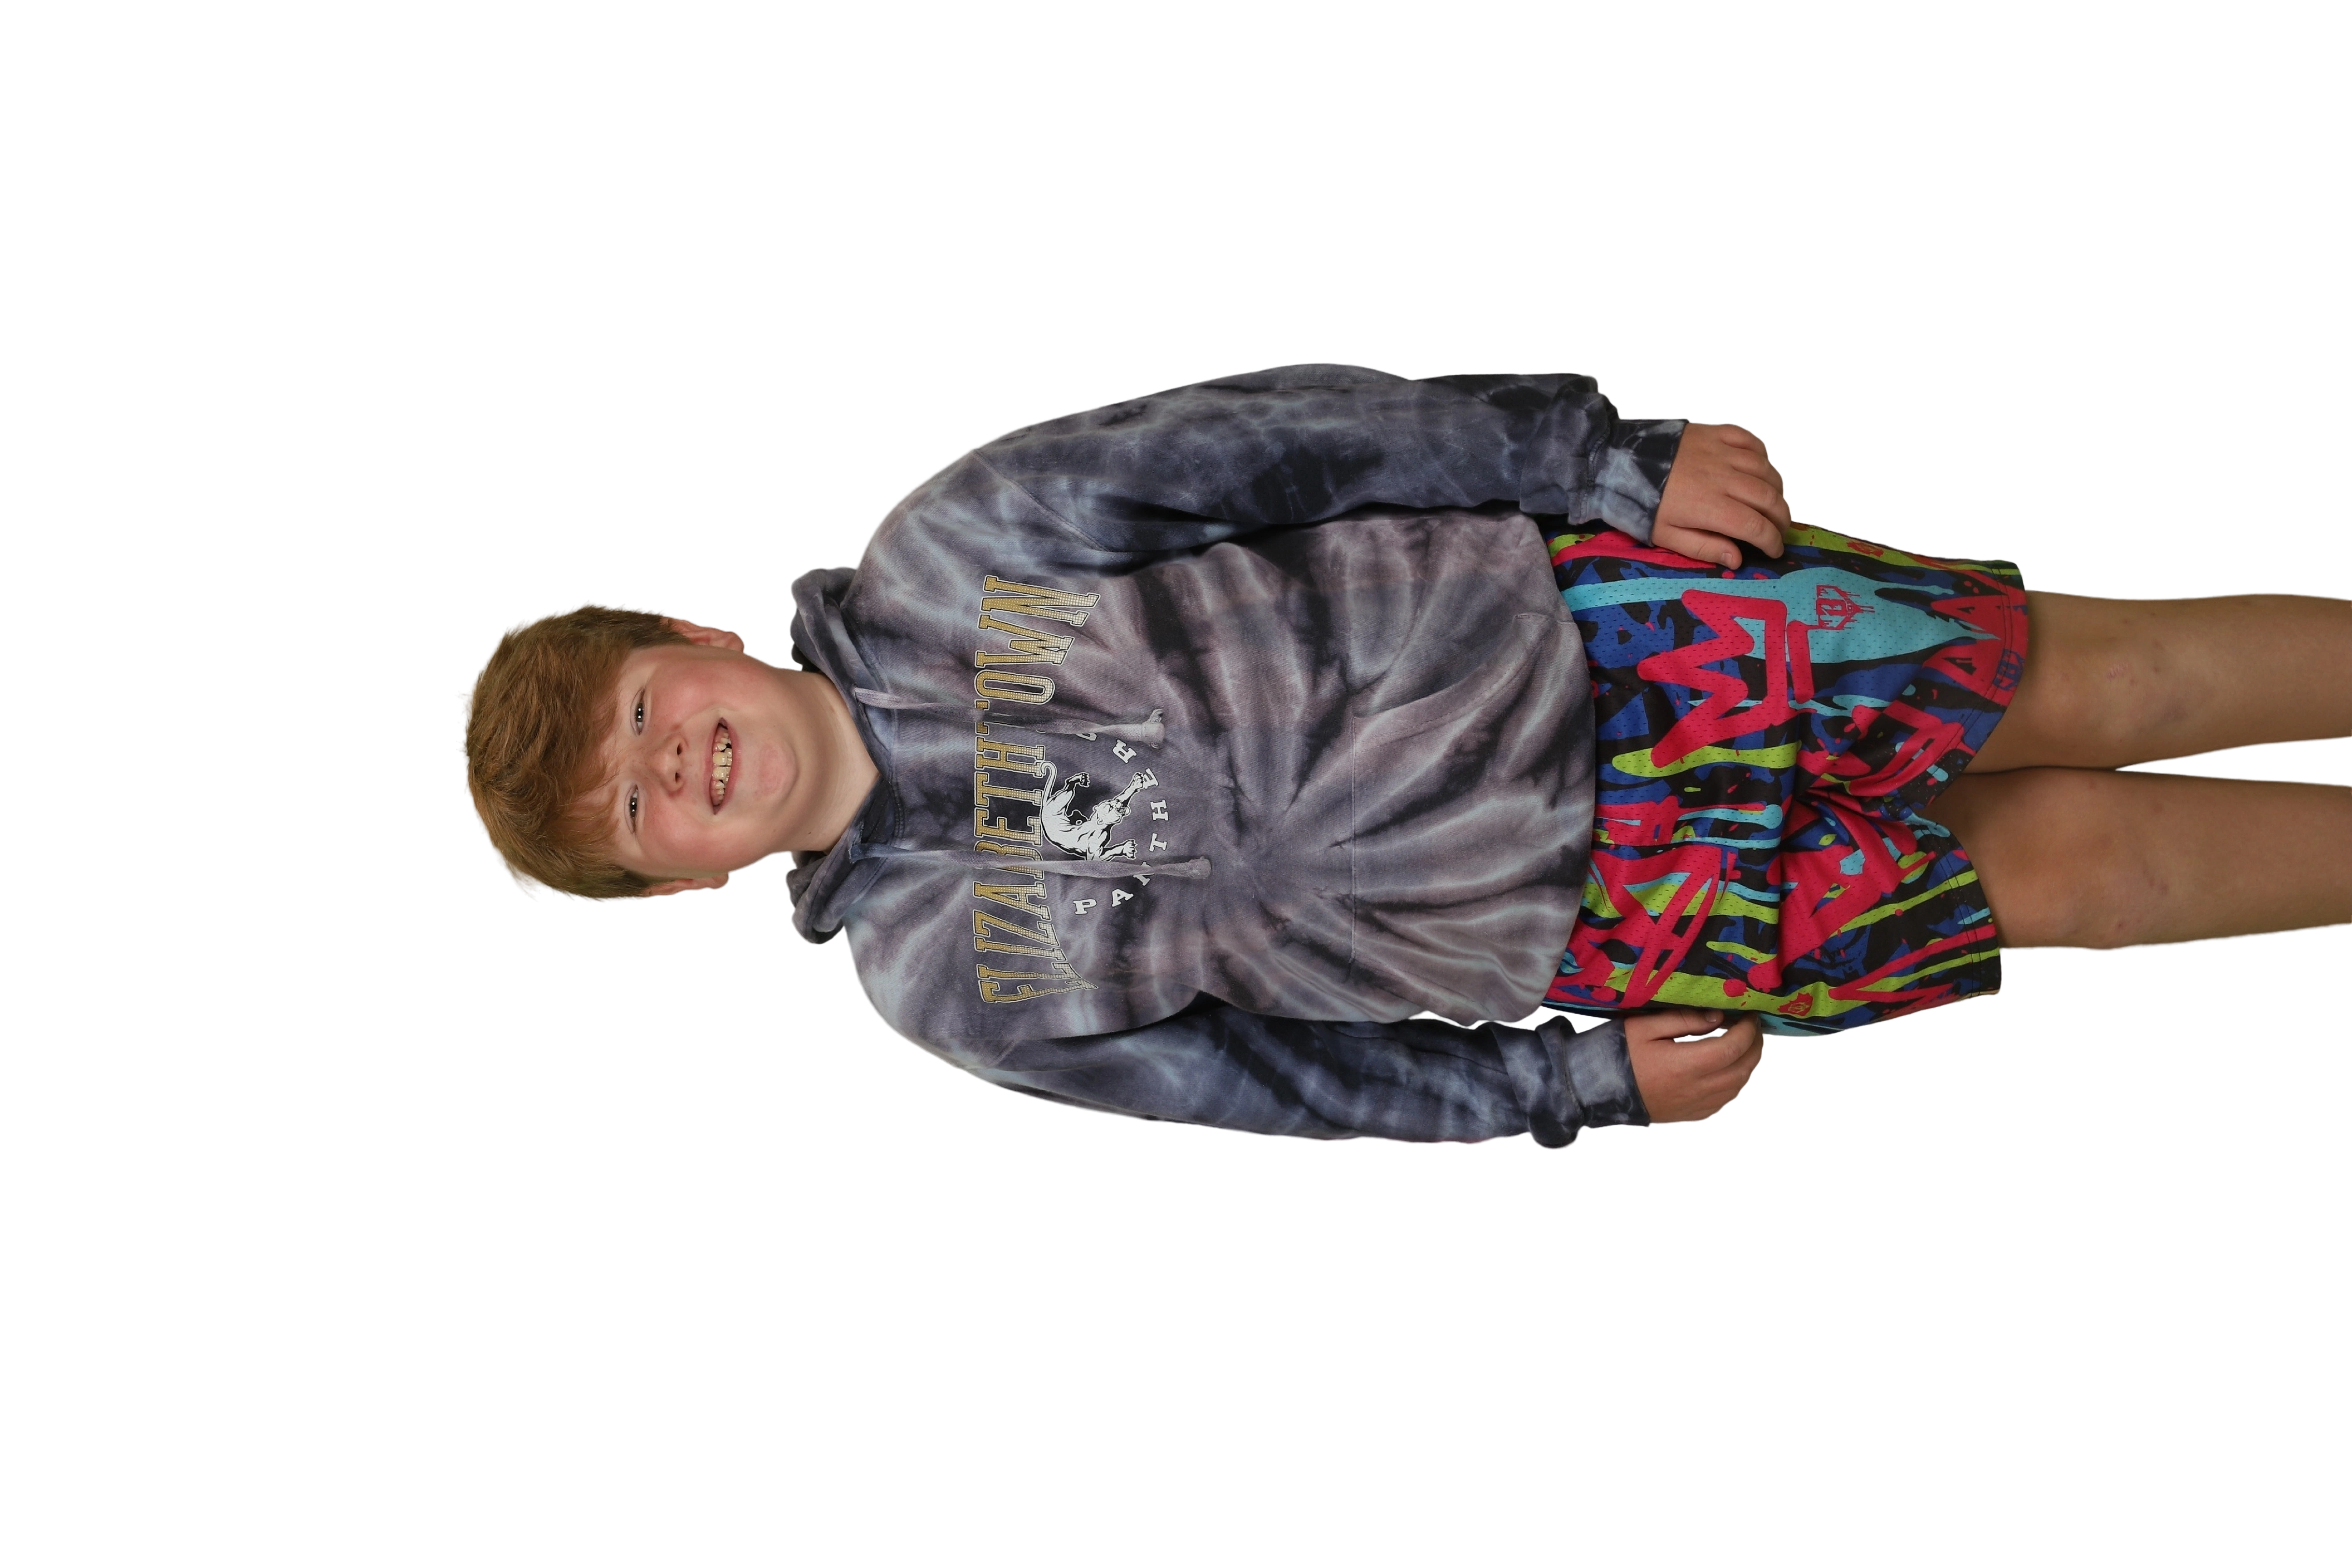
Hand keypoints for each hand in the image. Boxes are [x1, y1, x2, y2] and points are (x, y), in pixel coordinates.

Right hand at [1624, 1007, 1766, 1124]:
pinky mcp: (1690, 1115)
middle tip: (1753, 1027)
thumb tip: (1717, 1017)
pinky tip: (1729, 1070)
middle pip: (1742, 1068)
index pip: (1732, 1047)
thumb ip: (1683, 1020)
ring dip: (1747, 1065)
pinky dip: (1735, 1083)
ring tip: (1745, 1045)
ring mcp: (1695, 1105)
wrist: (1596, 1090)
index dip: (1747, 1030)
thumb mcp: (1644, 1026)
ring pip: (1737, 1086)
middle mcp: (1696, 1089)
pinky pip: (1724, 1100)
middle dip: (1754, 1045)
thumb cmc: (1617, 1054)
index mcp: (1685, 1065)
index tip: (1749, 1015)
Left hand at [1651, 422, 1795, 570]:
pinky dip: (1763, 455)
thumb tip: (1737, 560)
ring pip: (1766, 469)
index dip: (1772, 541)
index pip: (1756, 526)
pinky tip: (1762, 468)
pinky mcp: (1715, 432)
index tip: (1775, 551)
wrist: (1617, 460)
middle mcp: (1723, 477)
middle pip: (1769, 498)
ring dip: (1778, 489)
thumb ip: (1703, 548)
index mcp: (1711, 507)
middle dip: (1782, 518)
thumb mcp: (1665, 535)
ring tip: (1775, 504)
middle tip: (1781, 530)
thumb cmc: (1640, 503)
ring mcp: (1721, 451)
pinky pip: (1751, 440)